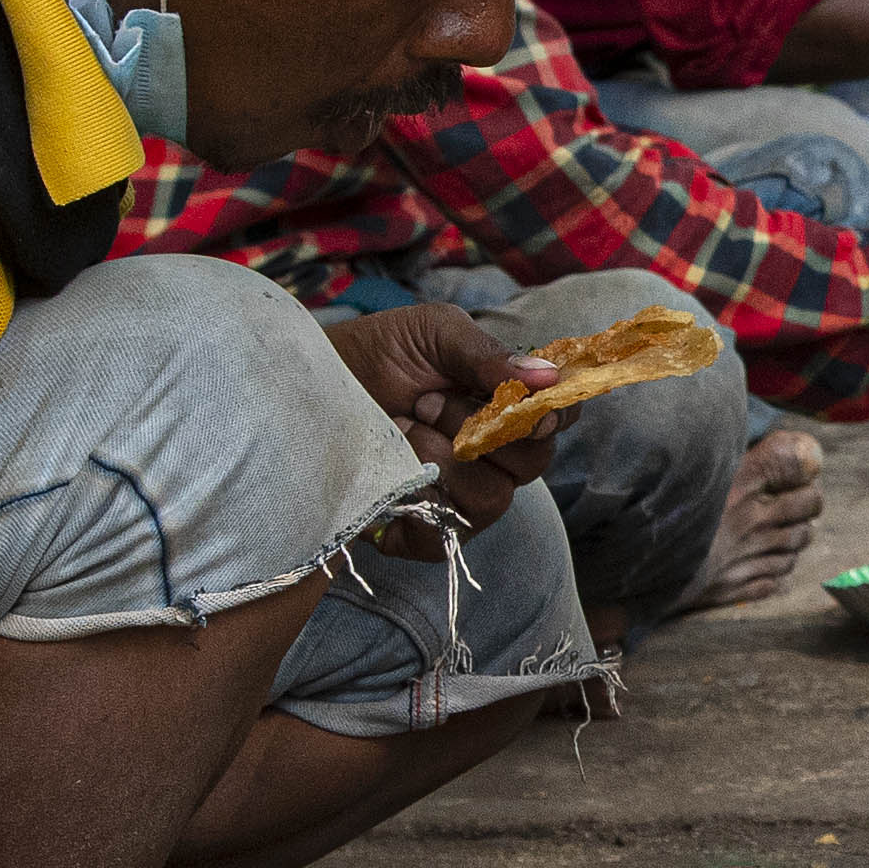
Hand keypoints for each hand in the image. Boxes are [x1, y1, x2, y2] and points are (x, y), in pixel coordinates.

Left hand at [321, 304, 553, 542]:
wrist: (308, 389)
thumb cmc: (375, 356)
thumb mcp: (431, 333)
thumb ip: (487, 353)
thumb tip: (547, 376)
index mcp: (506, 405)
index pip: (559, 418)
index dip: (553, 414)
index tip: (526, 402)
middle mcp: (496, 456)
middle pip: (533, 462)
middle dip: (478, 427)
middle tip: (424, 400)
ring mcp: (466, 497)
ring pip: (491, 497)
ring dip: (441, 458)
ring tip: (399, 429)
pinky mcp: (429, 532)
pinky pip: (448, 534)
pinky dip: (420, 501)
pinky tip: (392, 471)